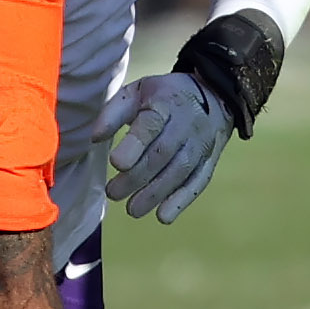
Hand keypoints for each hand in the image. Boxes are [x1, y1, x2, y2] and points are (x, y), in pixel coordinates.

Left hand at [99, 71, 236, 223]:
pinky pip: (197, 183)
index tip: (116, 163)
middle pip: (163, 153)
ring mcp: (201, 145)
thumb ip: (114, 113)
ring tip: (132, 209)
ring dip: (155, 194)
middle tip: (113, 192)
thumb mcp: (138, 92)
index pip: (152, 123)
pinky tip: (163, 216)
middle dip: (137, 177)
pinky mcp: (209, 162)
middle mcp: (187, 125)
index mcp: (166, 103)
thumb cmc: (164, 98)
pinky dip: (181, 201)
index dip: (135, 143)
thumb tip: (95, 137)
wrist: (214, 97)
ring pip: (180, 172)